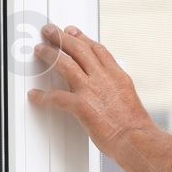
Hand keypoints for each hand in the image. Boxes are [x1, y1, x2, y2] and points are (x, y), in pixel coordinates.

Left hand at [25, 23, 154, 151]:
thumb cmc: (134, 127)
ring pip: (65, 64)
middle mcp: (104, 78)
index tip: (73, 32)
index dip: (83, 38)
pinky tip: (35, 95)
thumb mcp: (129, 99)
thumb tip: (109, 90)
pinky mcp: (81, 106)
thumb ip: (115, 89)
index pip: (98, 50)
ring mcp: (91, 90)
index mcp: (117, 76)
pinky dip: (43, 96)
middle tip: (51, 31)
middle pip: (80, 49)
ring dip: (50, 55)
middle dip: (63, 37)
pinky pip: (56, 97)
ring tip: (40, 50)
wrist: (136, 140)